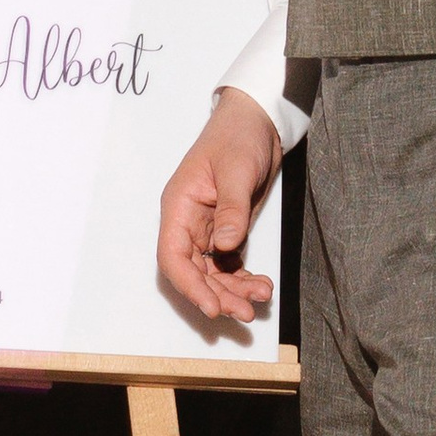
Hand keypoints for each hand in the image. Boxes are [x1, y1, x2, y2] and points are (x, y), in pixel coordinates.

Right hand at [157, 93, 284, 325]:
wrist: (258, 123)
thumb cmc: (238, 137)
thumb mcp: (236, 170)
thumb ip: (232, 209)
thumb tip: (226, 246)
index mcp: (179, 207)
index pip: (173, 256)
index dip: (189, 285)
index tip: (212, 306)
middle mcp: (189, 224)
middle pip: (193, 272)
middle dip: (217, 295)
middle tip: (245, 312)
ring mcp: (208, 230)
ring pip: (213, 273)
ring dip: (233, 291)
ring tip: (259, 300)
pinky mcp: (228, 232)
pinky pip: (230, 265)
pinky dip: (244, 279)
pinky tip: (262, 286)